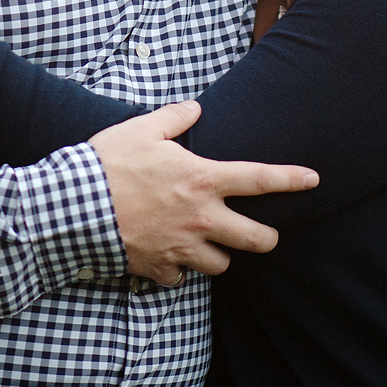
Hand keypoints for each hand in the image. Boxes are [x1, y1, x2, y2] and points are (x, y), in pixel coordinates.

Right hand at [89, 101, 318, 286]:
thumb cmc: (107, 164)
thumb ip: (173, 118)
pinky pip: (181, 278)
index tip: (314, 179)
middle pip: (256, 239)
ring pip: (222, 264)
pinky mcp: (159, 269)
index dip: (290, 179)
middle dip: (265, 238)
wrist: (72, 208)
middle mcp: (200, 218)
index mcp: (201, 180)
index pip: (258, 180)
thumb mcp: (141, 129)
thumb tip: (193, 108)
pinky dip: (179, 270)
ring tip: (206, 242)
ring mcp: (181, 247)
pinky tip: (169, 256)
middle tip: (262, 234)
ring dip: (219, 255)